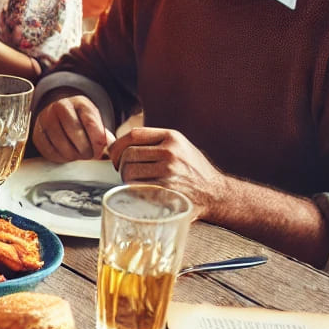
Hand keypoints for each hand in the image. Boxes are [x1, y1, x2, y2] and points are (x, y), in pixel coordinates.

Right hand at [32, 91, 112, 161]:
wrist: (58, 116)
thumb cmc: (80, 122)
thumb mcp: (94, 122)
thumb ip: (103, 135)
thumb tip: (111, 149)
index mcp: (79, 102)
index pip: (90, 122)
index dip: (98, 140)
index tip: (101, 149)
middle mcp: (60, 107)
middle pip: (76, 134)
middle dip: (87, 150)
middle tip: (90, 155)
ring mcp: (45, 120)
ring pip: (63, 145)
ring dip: (74, 156)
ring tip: (79, 155)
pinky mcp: (37, 134)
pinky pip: (51, 152)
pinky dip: (61, 158)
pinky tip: (67, 155)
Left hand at [108, 126, 231, 214]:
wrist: (215, 193)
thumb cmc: (192, 171)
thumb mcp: (179, 147)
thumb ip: (153, 143)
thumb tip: (115, 145)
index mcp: (172, 137)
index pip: (133, 135)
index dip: (117, 145)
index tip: (113, 154)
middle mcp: (170, 152)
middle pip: (127, 154)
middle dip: (120, 165)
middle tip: (125, 173)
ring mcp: (169, 172)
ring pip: (128, 172)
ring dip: (125, 179)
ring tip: (134, 182)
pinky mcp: (166, 191)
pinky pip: (136, 188)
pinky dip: (132, 191)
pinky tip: (139, 192)